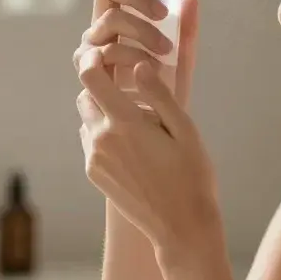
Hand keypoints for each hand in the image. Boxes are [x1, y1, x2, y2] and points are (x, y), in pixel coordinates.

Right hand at [73, 0, 198, 108]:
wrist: (148, 136)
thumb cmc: (162, 96)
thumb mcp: (182, 64)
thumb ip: (186, 34)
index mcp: (126, 12)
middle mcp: (104, 22)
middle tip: (163, 13)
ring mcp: (93, 44)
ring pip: (110, 19)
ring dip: (141, 32)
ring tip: (165, 55)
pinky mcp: (88, 68)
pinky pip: (104, 50)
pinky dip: (128, 57)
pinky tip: (145, 71)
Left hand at [74, 0, 216, 252]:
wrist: (182, 229)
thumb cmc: (193, 177)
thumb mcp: (185, 130)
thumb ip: (161, 94)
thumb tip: (140, 64)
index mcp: (125, 123)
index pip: (91, 73)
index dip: (97, 56)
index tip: (114, 50)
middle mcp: (101, 139)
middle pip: (87, 92)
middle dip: (107, 83)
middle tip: (136, 87)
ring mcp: (95, 158)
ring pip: (88, 115)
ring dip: (106, 109)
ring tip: (140, 120)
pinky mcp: (95, 173)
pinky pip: (92, 139)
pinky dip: (107, 132)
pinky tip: (137, 145)